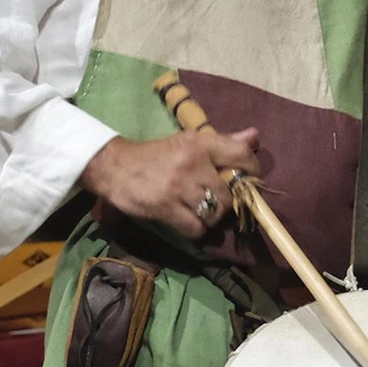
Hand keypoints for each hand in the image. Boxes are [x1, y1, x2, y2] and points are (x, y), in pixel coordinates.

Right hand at [80, 129, 260, 237]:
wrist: (113, 167)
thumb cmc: (156, 156)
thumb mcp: (188, 142)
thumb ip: (223, 143)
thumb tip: (255, 136)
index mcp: (199, 143)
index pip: (241, 156)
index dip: (251, 172)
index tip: (246, 181)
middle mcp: (192, 162)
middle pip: (229, 194)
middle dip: (226, 203)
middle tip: (215, 202)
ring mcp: (178, 186)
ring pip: (214, 213)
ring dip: (210, 218)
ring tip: (200, 211)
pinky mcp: (164, 207)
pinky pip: (195, 228)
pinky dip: (196, 230)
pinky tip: (187, 221)